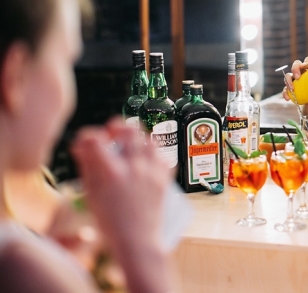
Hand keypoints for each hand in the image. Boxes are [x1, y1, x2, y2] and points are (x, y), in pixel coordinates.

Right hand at [71, 118, 170, 258]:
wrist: (137, 240)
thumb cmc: (110, 221)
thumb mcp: (91, 194)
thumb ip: (87, 166)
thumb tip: (82, 145)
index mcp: (111, 173)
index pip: (96, 139)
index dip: (87, 136)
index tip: (85, 141)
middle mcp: (134, 167)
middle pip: (128, 130)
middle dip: (117, 128)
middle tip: (112, 135)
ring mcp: (152, 171)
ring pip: (148, 139)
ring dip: (136, 140)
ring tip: (129, 149)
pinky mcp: (164, 177)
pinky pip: (161, 154)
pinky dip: (152, 153)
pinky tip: (144, 161)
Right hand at [281, 56, 307, 105]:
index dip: (306, 62)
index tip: (305, 67)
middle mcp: (302, 72)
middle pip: (296, 64)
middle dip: (295, 69)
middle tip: (297, 77)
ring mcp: (295, 79)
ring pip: (288, 75)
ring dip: (288, 81)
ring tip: (292, 89)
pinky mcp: (290, 87)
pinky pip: (285, 89)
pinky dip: (285, 93)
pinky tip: (287, 98)